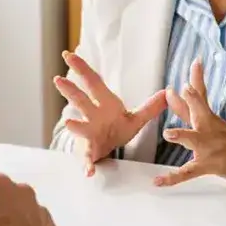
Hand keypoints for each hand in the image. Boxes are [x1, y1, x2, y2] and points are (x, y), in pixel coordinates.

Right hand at [52, 50, 166, 175]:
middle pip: (80, 101)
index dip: (81, 68)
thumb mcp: (134, 118)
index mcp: (103, 103)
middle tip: (58, 80)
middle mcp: (92, 116)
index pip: (92, 82)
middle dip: (70, 91)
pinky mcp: (90, 151)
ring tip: (68, 123)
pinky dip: (87, 164)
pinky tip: (89, 170)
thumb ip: (150, 107)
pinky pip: (87, 158)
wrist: (107, 150)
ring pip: (79, 127)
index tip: (68, 55)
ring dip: (74, 125)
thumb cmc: (116, 129)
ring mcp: (89, 133)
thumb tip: (167, 93)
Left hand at [154, 59, 225, 187]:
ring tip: (169, 134)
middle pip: (198, 112)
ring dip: (183, 135)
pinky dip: (172, 178)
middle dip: (190, 101)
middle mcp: (210, 130)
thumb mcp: (215, 121)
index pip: (201, 95)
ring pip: (195, 140)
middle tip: (177, 91)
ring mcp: (209, 148)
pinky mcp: (209, 165)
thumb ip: (193, 108)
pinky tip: (159, 180)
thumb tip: (180, 89)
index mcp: (211, 119)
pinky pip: (188, 172)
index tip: (195, 63)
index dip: (197, 78)